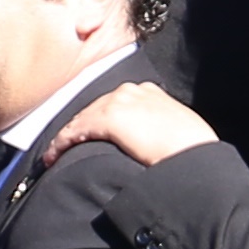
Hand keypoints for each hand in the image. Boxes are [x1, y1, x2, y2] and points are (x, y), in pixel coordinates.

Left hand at [43, 84, 216, 170]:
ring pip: (82, 118)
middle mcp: (132, 91)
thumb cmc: (192, 150)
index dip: (96, 121)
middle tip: (64, 147)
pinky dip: (61, 144)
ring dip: (66, 137)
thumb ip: (155, 129)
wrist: (196, 156)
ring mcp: (120, 102)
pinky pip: (75, 130)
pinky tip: (53, 156)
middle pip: (94, 108)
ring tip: (54, 155)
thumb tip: (145, 143)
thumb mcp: (175, 131)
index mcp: (149, 92)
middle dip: (79, 127)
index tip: (86, 136)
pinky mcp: (109, 118)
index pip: (113, 104)